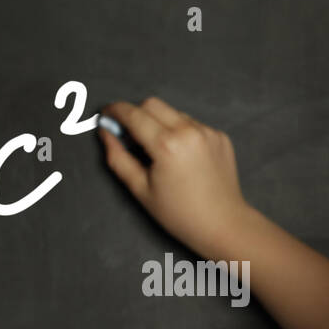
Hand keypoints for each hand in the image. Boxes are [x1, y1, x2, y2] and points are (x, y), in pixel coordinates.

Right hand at [96, 96, 250, 258]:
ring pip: (173, 113)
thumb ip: (118, 158)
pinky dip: (180, 133)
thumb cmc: (181, 215)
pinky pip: (192, 124)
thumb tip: (106, 134)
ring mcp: (208, 132)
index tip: (107, 115)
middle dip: (136, 114)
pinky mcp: (219, 136)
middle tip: (129, 136)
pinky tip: (181, 158)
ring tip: (159, 153)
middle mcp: (189, 132)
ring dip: (159, 123)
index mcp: (167, 145)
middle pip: (152, 104)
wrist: (223, 224)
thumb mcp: (140, 189)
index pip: (133, 114)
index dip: (115, 111)